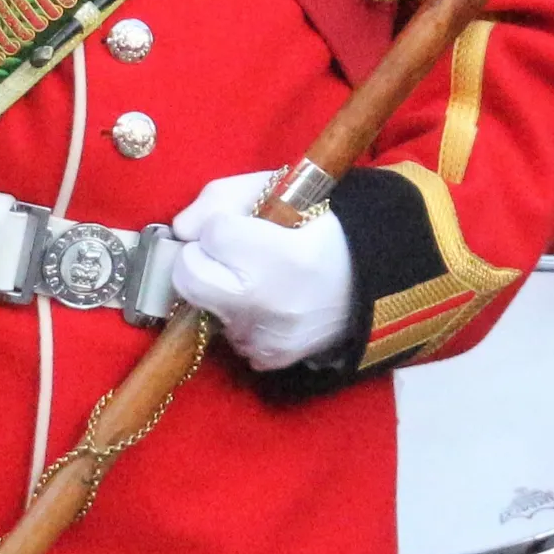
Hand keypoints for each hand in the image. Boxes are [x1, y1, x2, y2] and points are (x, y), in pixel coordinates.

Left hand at [169, 171, 353, 371]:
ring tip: (256, 279)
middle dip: (199, 260)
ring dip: (219, 291)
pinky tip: (268, 304)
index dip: (221, 226)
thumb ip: (222, 198)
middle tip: (225, 255)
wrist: (372, 284)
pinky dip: (239, 318)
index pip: (210, 234)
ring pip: (204, 308)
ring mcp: (262, 337)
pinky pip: (229, 334)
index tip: (242, 227)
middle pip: (187, 277)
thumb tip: (180, 229)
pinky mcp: (265, 359)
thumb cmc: (323, 231)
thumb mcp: (281, 194)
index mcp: (275, 257)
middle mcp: (263, 303)